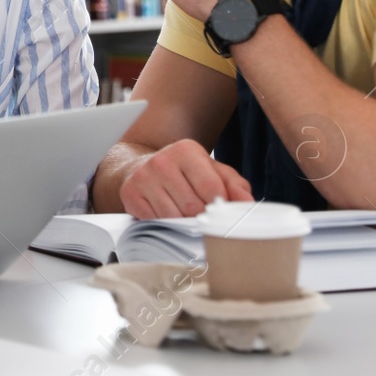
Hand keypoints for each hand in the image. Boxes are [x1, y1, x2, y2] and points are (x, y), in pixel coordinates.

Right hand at [120, 139, 253, 218]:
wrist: (142, 168)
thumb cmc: (184, 173)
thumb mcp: (213, 171)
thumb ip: (234, 185)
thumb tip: (246, 203)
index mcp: (186, 150)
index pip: (211, 188)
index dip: (220, 206)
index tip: (221, 212)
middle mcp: (162, 161)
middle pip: (192, 206)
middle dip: (201, 216)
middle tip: (202, 215)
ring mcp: (143, 178)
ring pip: (173, 217)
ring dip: (182, 223)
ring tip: (184, 214)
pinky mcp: (130, 194)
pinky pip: (154, 222)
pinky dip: (164, 225)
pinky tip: (165, 214)